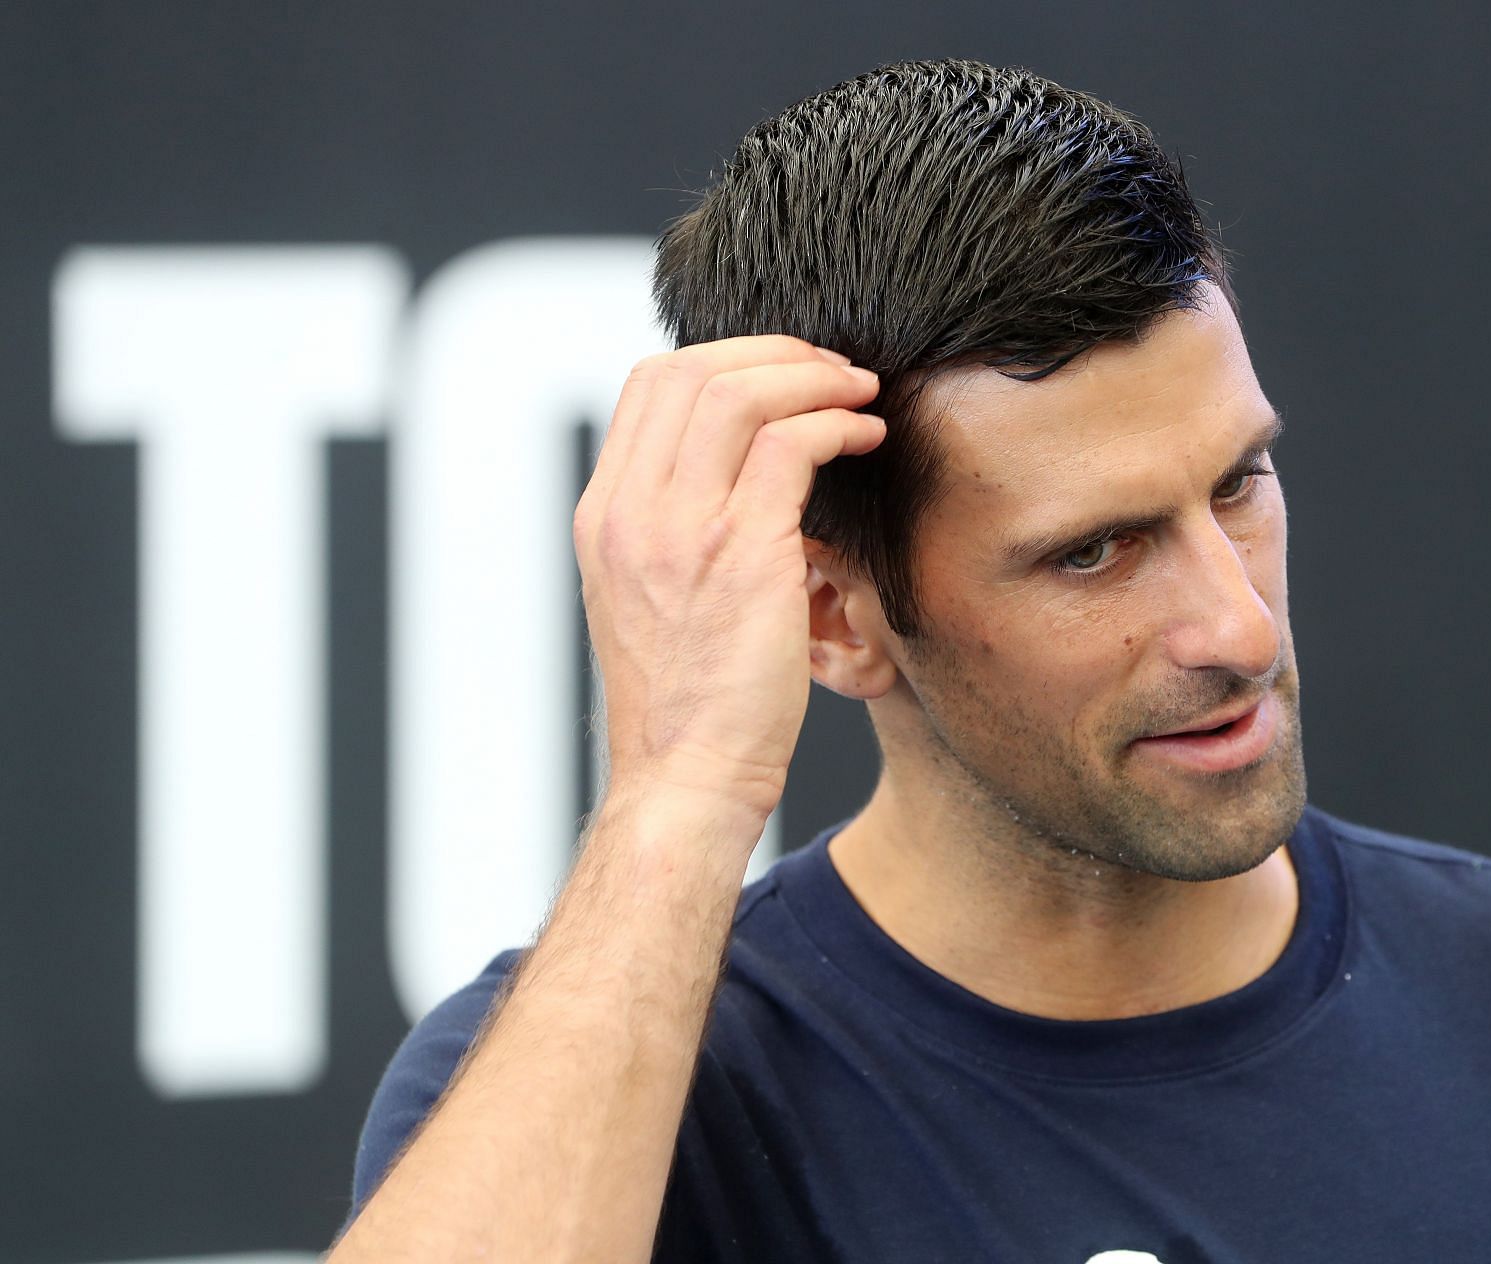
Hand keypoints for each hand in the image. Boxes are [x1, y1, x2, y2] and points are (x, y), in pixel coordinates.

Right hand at [573, 335, 883, 823]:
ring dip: (813, 378)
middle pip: (693, 369)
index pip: (652, 386)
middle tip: (834, 370)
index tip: (786, 374)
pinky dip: (835, 423)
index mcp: (604, 516)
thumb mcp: (653, 600)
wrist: (688, 778)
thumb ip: (674, 529)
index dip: (727, 356)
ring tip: (860, 394)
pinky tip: (866, 437)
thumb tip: (733, 474)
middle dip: (776, 353)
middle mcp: (629, 512)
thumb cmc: (690, 703)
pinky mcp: (739, 552)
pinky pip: (788, 445)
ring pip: (740, 392)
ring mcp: (677, 529)